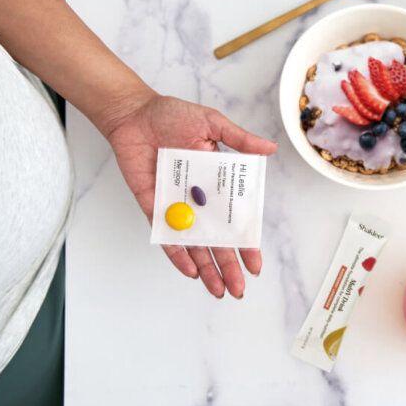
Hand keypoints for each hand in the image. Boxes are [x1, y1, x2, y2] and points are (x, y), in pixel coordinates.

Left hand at [105, 92, 277, 298]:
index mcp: (218, 182)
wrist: (135, 114)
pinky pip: (166, 234)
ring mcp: (178, 206)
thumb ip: (240, 140)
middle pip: (217, 239)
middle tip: (239, 289)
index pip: (236, 219)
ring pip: (194, 244)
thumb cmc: (173, 115)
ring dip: (206, 268)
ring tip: (218, 290)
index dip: (246, 242)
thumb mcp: (212, 123)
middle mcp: (200, 199)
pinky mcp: (154, 207)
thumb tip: (270, 148)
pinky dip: (176, 253)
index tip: (255, 264)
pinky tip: (190, 271)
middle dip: (229, 266)